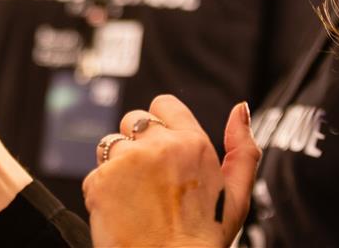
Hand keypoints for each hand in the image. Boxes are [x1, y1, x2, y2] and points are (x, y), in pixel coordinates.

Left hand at [82, 95, 260, 247]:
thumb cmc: (203, 240)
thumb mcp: (237, 196)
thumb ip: (243, 148)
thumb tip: (240, 109)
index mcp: (192, 144)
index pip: (163, 104)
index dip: (161, 123)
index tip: (163, 147)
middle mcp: (158, 146)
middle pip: (134, 120)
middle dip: (138, 142)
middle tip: (150, 179)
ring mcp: (126, 161)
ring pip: (110, 143)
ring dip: (118, 163)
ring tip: (135, 196)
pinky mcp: (100, 180)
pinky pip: (95, 174)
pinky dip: (103, 191)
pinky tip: (122, 211)